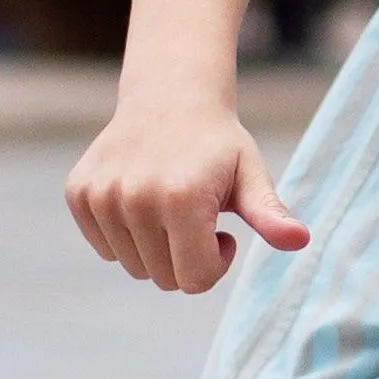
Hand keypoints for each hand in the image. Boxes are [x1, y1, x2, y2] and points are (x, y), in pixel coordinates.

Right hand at [65, 104, 307, 292]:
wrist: (169, 97)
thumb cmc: (218, 145)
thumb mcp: (251, 176)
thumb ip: (270, 213)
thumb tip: (300, 240)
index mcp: (181, 199)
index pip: (195, 280)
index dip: (215, 263)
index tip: (222, 233)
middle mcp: (135, 198)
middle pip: (164, 279)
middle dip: (187, 259)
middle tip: (197, 217)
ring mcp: (101, 196)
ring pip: (134, 267)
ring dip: (157, 249)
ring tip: (170, 207)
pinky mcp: (78, 193)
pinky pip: (106, 249)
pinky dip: (126, 237)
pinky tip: (142, 201)